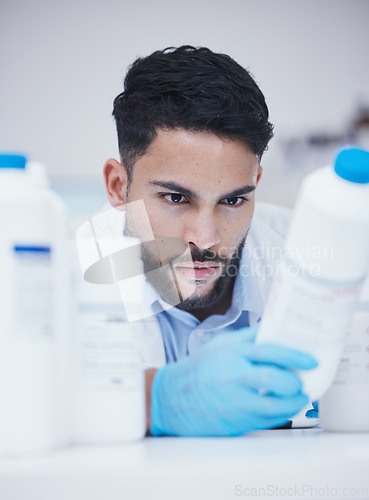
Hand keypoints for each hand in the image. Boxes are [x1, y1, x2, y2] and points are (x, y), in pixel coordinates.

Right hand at [151, 326, 317, 435]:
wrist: (172, 398)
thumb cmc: (199, 369)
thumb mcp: (220, 345)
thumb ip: (247, 338)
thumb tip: (275, 330)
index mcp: (230, 353)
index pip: (267, 351)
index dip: (293, 355)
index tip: (310, 360)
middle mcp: (232, 376)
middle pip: (272, 379)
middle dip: (293, 382)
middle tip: (302, 381)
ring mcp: (232, 401)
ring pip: (272, 405)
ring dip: (292, 402)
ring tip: (299, 397)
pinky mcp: (233, 421)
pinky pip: (265, 421)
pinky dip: (280, 415)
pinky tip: (284, 409)